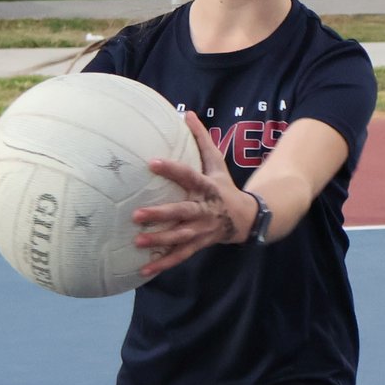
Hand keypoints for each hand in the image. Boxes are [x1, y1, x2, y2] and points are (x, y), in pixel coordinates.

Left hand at [134, 112, 253, 277]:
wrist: (247, 219)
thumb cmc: (224, 187)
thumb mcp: (217, 162)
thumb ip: (202, 139)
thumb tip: (186, 112)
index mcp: (208, 187)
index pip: (188, 176)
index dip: (171, 169)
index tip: (151, 162)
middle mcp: (205, 210)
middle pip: (182, 213)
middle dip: (161, 215)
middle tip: (136, 215)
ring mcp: (202, 230)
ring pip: (180, 237)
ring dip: (159, 241)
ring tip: (137, 242)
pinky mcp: (198, 244)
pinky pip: (180, 255)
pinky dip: (163, 264)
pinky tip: (144, 271)